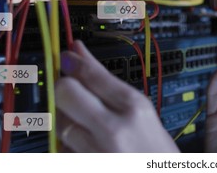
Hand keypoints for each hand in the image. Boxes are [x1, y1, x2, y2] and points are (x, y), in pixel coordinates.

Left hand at [55, 40, 178, 151]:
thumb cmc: (155, 148)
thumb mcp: (142, 110)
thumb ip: (107, 84)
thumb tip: (78, 54)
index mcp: (134, 107)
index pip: (91, 75)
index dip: (74, 62)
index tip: (66, 55)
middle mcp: (114, 129)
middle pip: (66, 93)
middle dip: (64, 87)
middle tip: (72, 89)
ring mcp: (96, 152)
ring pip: (61, 121)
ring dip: (67, 118)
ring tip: (87, 124)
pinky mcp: (84, 166)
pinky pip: (62, 147)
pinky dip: (69, 142)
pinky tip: (87, 144)